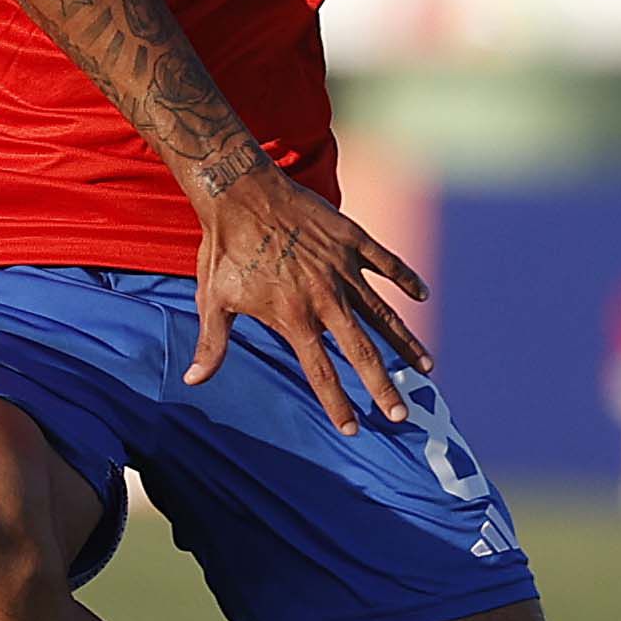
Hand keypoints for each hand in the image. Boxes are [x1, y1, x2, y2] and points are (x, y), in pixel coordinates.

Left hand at [184, 163, 433, 433]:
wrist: (240, 191)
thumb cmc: (224, 248)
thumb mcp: (214, 299)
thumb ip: (212, 343)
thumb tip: (193, 381)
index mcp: (293, 317)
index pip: (321, 371)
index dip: (337, 403)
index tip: (353, 429)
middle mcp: (324, 297)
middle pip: (361, 351)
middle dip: (383, 386)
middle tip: (401, 415)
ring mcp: (342, 268)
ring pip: (382, 312)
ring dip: (404, 342)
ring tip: (427, 368)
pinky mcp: (352, 239)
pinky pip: (387, 262)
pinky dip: (406, 278)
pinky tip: (422, 296)